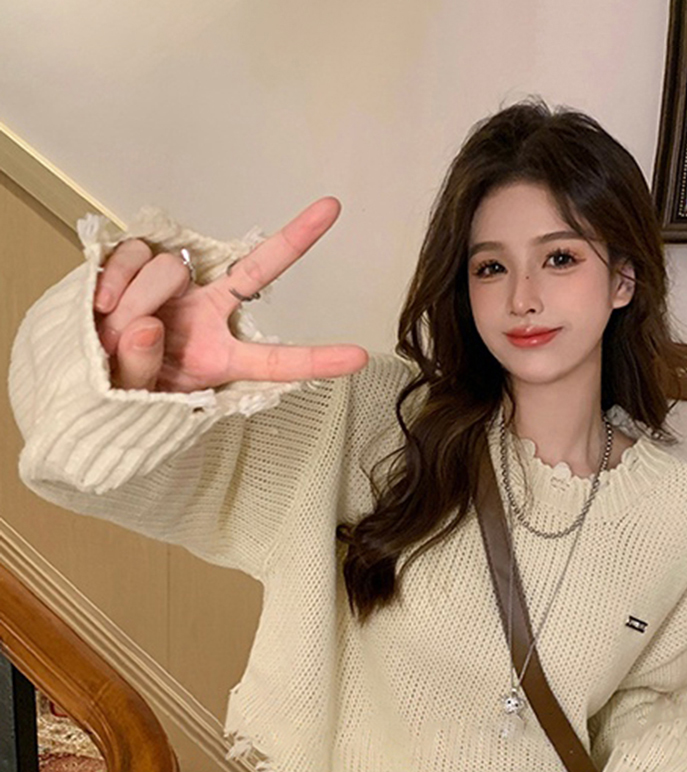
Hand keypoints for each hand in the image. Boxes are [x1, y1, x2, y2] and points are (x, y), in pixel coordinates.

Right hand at [94, 197, 368, 390]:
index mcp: (218, 358)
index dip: (316, 360)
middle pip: (255, 271)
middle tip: (332, 208)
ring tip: (112, 331)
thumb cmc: (116, 390)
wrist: (79, 371)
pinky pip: (134, 254)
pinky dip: (113, 279)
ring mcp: (177, 287)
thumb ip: (139, 369)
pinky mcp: (142, 263)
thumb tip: (143, 325)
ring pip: (168, 271)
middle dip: (295, 239)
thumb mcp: (131, 400)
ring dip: (134, 302)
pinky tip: (102, 305)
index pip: (273, 361)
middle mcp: (207, 315)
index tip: (360, 358)